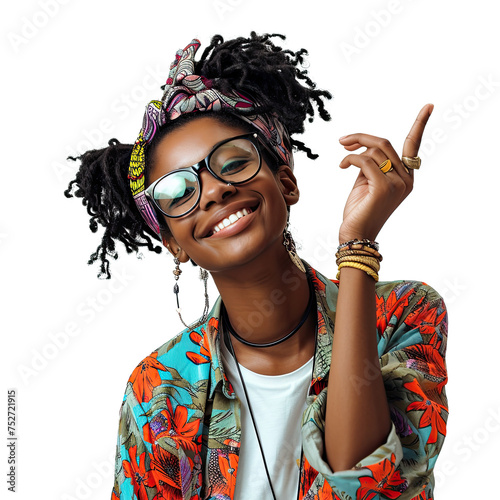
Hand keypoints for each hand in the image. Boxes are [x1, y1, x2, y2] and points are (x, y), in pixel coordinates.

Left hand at [337, 104, 432, 243]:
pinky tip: (342, 166)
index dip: (420, 124)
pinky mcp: (383, 188)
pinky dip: (350, 158)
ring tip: (341, 160)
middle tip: (343, 140)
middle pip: (385, 143)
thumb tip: (365, 144)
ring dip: (353, 150)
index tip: (429, 105)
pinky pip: (365, 161)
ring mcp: (397, 184)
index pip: (413, 145)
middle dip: (362, 137)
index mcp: (406, 177)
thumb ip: (371, 162)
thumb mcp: (367, 180)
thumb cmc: (360, 209)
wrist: (355, 234)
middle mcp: (406, 180)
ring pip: (374, 151)